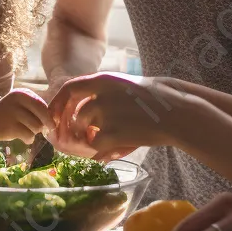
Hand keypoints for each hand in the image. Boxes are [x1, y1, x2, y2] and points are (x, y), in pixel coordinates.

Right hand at [0, 88, 51, 143]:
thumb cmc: (6, 113)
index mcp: (23, 93)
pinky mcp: (10, 127)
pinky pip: (29, 136)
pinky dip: (28, 139)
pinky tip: (23, 138)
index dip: (48, 116)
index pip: (43, 105)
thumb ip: (35, 108)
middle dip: (44, 125)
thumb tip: (54, 121)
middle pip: (43, 116)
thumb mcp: (19, 104)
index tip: (47, 123)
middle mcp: (19, 101)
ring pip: (36, 127)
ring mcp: (14, 114)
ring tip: (25, 131)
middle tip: (40, 129)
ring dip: (34, 133)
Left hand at [47, 73, 181, 161]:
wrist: (176, 112)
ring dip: (94, 139)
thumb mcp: (124, 85)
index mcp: (103, 79)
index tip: (55, 116)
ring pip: (87, 132)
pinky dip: (102, 151)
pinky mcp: (113, 133)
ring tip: (114, 139)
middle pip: (77, 115)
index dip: (58, 104)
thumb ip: (102, 93)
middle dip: (77, 129)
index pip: (69, 89)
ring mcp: (106, 114)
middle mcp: (101, 95)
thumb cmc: (154, 99)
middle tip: (84, 136)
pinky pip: (96, 146)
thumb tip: (80, 110)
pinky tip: (114, 150)